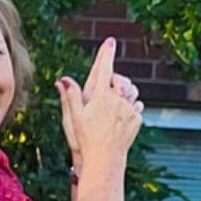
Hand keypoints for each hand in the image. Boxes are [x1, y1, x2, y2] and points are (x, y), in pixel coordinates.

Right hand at [56, 38, 142, 170]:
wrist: (105, 158)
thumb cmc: (85, 138)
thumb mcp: (74, 116)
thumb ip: (71, 95)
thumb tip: (62, 80)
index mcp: (101, 97)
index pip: (104, 70)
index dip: (107, 54)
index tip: (110, 41)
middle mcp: (118, 100)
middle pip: (119, 81)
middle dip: (115, 83)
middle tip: (107, 94)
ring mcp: (130, 109)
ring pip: (130, 94)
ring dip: (123, 97)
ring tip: (111, 113)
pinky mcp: (138, 118)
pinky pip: (136, 107)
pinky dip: (129, 110)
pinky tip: (118, 122)